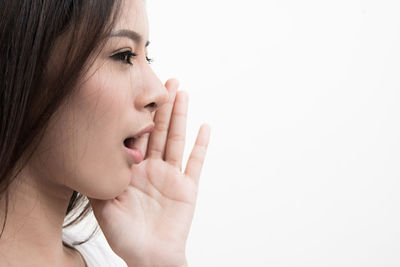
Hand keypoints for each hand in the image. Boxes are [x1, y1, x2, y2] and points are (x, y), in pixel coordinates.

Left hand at [89, 79, 210, 266]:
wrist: (148, 255)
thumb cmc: (125, 235)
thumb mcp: (103, 204)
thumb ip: (101, 178)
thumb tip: (91, 150)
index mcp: (133, 170)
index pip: (137, 135)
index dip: (139, 113)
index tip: (138, 90)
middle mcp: (153, 168)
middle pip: (159, 130)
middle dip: (163, 105)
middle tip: (166, 80)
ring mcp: (172, 175)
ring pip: (177, 139)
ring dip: (181, 116)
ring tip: (182, 92)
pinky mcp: (188, 186)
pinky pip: (196, 162)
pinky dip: (202, 145)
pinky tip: (205, 127)